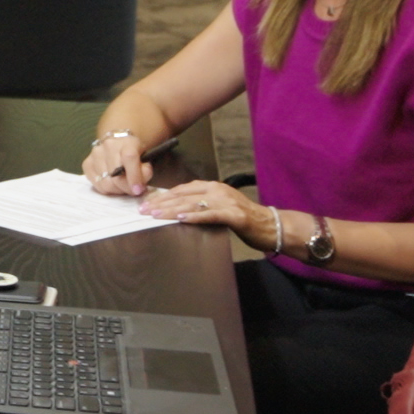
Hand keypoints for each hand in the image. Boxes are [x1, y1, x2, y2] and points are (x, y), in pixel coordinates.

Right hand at [83, 128, 150, 195]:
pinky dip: (107, 189)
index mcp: (127, 141)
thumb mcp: (146, 158)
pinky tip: (113, 184)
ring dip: (117, 190)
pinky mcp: (87, 163)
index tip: (138, 190)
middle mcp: (108, 145)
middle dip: (126, 188)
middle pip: (116, 176)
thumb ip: (145, 171)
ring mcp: (95, 154)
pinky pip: (97, 185)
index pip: (129, 158)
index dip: (134, 176)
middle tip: (132, 190)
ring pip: (106, 183)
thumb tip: (138, 186)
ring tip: (122, 186)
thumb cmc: (134, 152)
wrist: (117, 142)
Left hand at [140, 179, 278, 252]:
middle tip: (143, 210)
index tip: (147, 202)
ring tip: (154, 214)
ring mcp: (226, 201)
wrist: (271, 226)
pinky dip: (194, 216)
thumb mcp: (220, 207)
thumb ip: (202, 205)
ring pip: (193, 204)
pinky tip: (180, 218)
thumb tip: (177, 209)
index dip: (163, 196)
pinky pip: (210, 215)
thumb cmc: (244, 219)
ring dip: (171, 209)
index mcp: (213, 187)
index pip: (182, 189)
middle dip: (161, 203)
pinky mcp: (234, 215)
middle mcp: (218, 190)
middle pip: (183, 195)